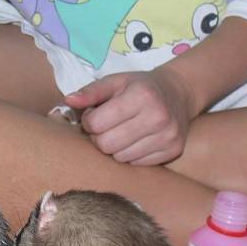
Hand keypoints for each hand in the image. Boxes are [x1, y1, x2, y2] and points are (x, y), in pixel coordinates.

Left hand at [65, 67, 197, 165]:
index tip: (95, 114)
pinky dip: (130, 154)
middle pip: (107, 145)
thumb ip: (90, 92)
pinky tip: (135, 140)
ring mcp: (168, 136)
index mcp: (141, 96)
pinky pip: (136, 164)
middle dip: (100, 137)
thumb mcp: (115, 81)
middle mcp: (158, 116)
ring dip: (115, 148)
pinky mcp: (173, 150)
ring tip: (121, 132)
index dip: (89, 121)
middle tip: (107, 126)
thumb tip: (68, 101)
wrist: (178, 92)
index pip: (96, 123)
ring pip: (120, 158)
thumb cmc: (139, 87)